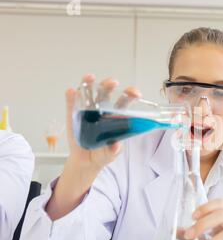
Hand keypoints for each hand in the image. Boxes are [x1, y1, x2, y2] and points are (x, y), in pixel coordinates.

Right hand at [46, 75, 140, 219]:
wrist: (86, 162)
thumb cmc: (103, 154)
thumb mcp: (110, 154)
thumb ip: (113, 150)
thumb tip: (115, 145)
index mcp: (115, 117)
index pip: (124, 102)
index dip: (130, 94)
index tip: (135, 93)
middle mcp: (102, 110)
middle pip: (106, 93)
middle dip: (109, 85)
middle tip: (113, 83)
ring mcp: (87, 111)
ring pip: (89, 93)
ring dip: (89, 83)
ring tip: (89, 77)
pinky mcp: (74, 116)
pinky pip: (72, 104)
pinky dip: (71, 97)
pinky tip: (71, 92)